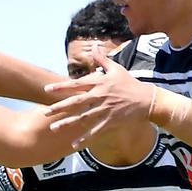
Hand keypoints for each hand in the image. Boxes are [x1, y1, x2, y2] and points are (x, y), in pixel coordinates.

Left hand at [43, 48, 157, 146]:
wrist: (146, 99)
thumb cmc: (130, 83)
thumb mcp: (116, 69)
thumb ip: (102, 59)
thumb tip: (93, 46)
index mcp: (100, 82)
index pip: (76, 84)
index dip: (61, 87)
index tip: (47, 90)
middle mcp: (100, 96)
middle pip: (76, 102)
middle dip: (59, 107)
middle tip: (45, 113)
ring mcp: (105, 109)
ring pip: (83, 117)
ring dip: (68, 123)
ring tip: (54, 128)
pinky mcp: (111, 121)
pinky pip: (96, 131)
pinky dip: (85, 137)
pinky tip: (74, 144)